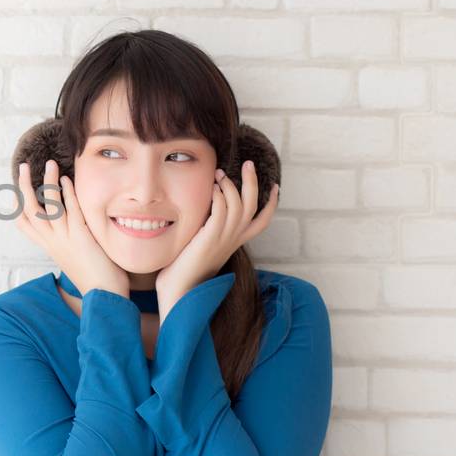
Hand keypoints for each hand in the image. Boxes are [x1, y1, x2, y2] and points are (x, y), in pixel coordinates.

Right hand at [14, 158, 129, 298]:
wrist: (104, 297)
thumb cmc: (94, 280)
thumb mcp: (73, 259)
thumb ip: (69, 243)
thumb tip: (72, 231)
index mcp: (49, 247)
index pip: (24, 225)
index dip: (16, 206)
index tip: (15, 191)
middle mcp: (53, 241)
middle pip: (29, 210)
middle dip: (25, 187)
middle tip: (24, 167)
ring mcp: (66, 238)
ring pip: (49, 206)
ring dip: (48, 182)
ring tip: (50, 164)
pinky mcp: (81, 237)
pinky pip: (72, 210)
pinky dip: (68, 194)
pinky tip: (68, 180)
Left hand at [154, 159, 279, 319]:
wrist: (179, 291)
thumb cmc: (184, 270)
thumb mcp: (202, 245)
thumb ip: (208, 229)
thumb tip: (203, 213)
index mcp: (235, 242)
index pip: (262, 222)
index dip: (272, 204)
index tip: (275, 185)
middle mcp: (234, 240)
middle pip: (253, 207)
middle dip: (253, 183)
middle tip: (248, 163)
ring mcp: (224, 239)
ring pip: (240, 205)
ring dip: (231, 185)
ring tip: (219, 173)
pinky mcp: (211, 238)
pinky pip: (221, 211)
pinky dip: (219, 196)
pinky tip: (212, 187)